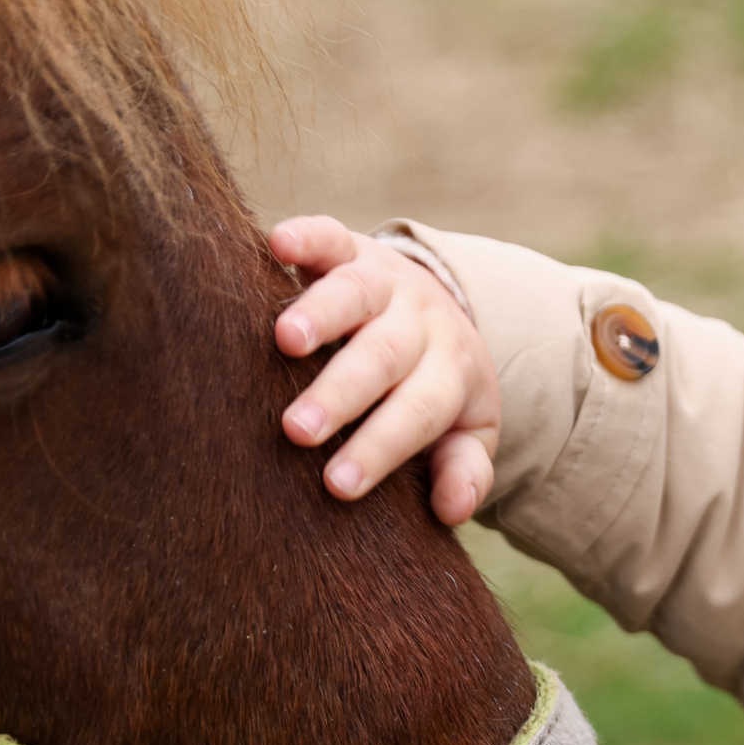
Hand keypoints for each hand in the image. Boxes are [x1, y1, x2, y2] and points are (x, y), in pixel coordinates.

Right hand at [271, 217, 500, 523]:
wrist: (439, 308)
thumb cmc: (436, 389)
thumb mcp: (466, 431)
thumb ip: (464, 468)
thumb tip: (452, 509)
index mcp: (449, 372)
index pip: (418, 412)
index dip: (380, 446)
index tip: (338, 485)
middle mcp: (419, 323)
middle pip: (384, 357)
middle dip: (341, 394)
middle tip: (298, 431)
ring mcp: (384, 282)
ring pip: (356, 293)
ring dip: (321, 313)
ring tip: (284, 342)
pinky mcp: (351, 250)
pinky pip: (330, 237)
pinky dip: (306, 235)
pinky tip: (277, 242)